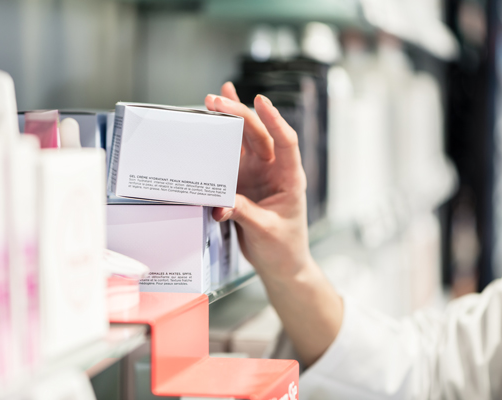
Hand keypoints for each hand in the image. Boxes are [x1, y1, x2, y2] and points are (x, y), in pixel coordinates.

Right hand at [205, 82, 309, 280]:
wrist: (281, 264)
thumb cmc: (284, 248)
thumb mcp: (265, 231)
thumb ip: (243, 213)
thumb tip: (219, 204)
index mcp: (290, 178)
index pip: (286, 142)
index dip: (274, 120)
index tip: (260, 101)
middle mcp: (274, 170)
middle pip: (259, 135)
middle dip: (240, 115)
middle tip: (217, 102)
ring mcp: (257, 174)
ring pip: (243, 140)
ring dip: (229, 121)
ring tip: (211, 100)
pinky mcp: (241, 182)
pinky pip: (231, 155)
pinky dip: (222, 137)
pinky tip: (215, 116)